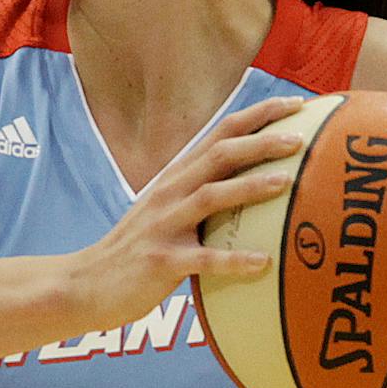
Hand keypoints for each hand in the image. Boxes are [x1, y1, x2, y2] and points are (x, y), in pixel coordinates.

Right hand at [72, 95, 306, 329]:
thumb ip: (202, 193)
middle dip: (261, 142)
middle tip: (300, 138)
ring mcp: (164, 226)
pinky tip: (263, 262)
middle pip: (219, 155)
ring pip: (210, 197)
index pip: (221, 133)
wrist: (86, 282)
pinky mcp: (161, 262)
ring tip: (285, 183)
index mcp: (176, 177)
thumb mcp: (166, 209)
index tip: (296, 105)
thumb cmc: (137, 249)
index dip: (259, 116)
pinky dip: (234, 259)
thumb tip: (254, 184)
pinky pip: (203, 260)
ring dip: (248, 187)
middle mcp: (170, 193)